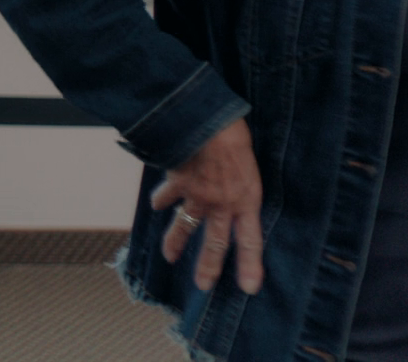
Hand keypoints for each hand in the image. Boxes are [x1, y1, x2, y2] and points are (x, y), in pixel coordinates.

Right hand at [151, 118, 264, 294]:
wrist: (207, 121)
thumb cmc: (236, 137)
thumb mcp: (251, 165)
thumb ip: (242, 185)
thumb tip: (237, 194)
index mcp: (247, 200)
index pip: (251, 241)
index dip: (250, 266)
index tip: (248, 287)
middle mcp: (222, 204)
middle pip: (214, 243)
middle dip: (208, 267)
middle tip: (203, 285)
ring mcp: (197, 196)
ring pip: (184, 227)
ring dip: (175, 243)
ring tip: (169, 256)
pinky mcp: (177, 183)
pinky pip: (166, 197)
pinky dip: (161, 200)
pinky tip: (156, 205)